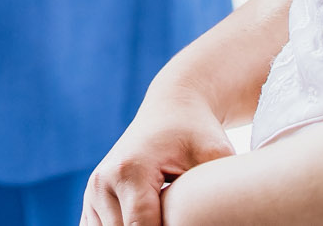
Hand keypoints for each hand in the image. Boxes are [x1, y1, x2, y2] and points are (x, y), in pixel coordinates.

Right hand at [83, 80, 236, 225]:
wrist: (171, 108)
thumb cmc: (198, 134)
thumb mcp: (216, 157)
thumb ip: (215, 197)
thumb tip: (231, 219)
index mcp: (129, 172)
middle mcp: (102, 183)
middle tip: (183, 221)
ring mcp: (93, 192)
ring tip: (167, 218)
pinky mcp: (91, 199)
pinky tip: (148, 220)